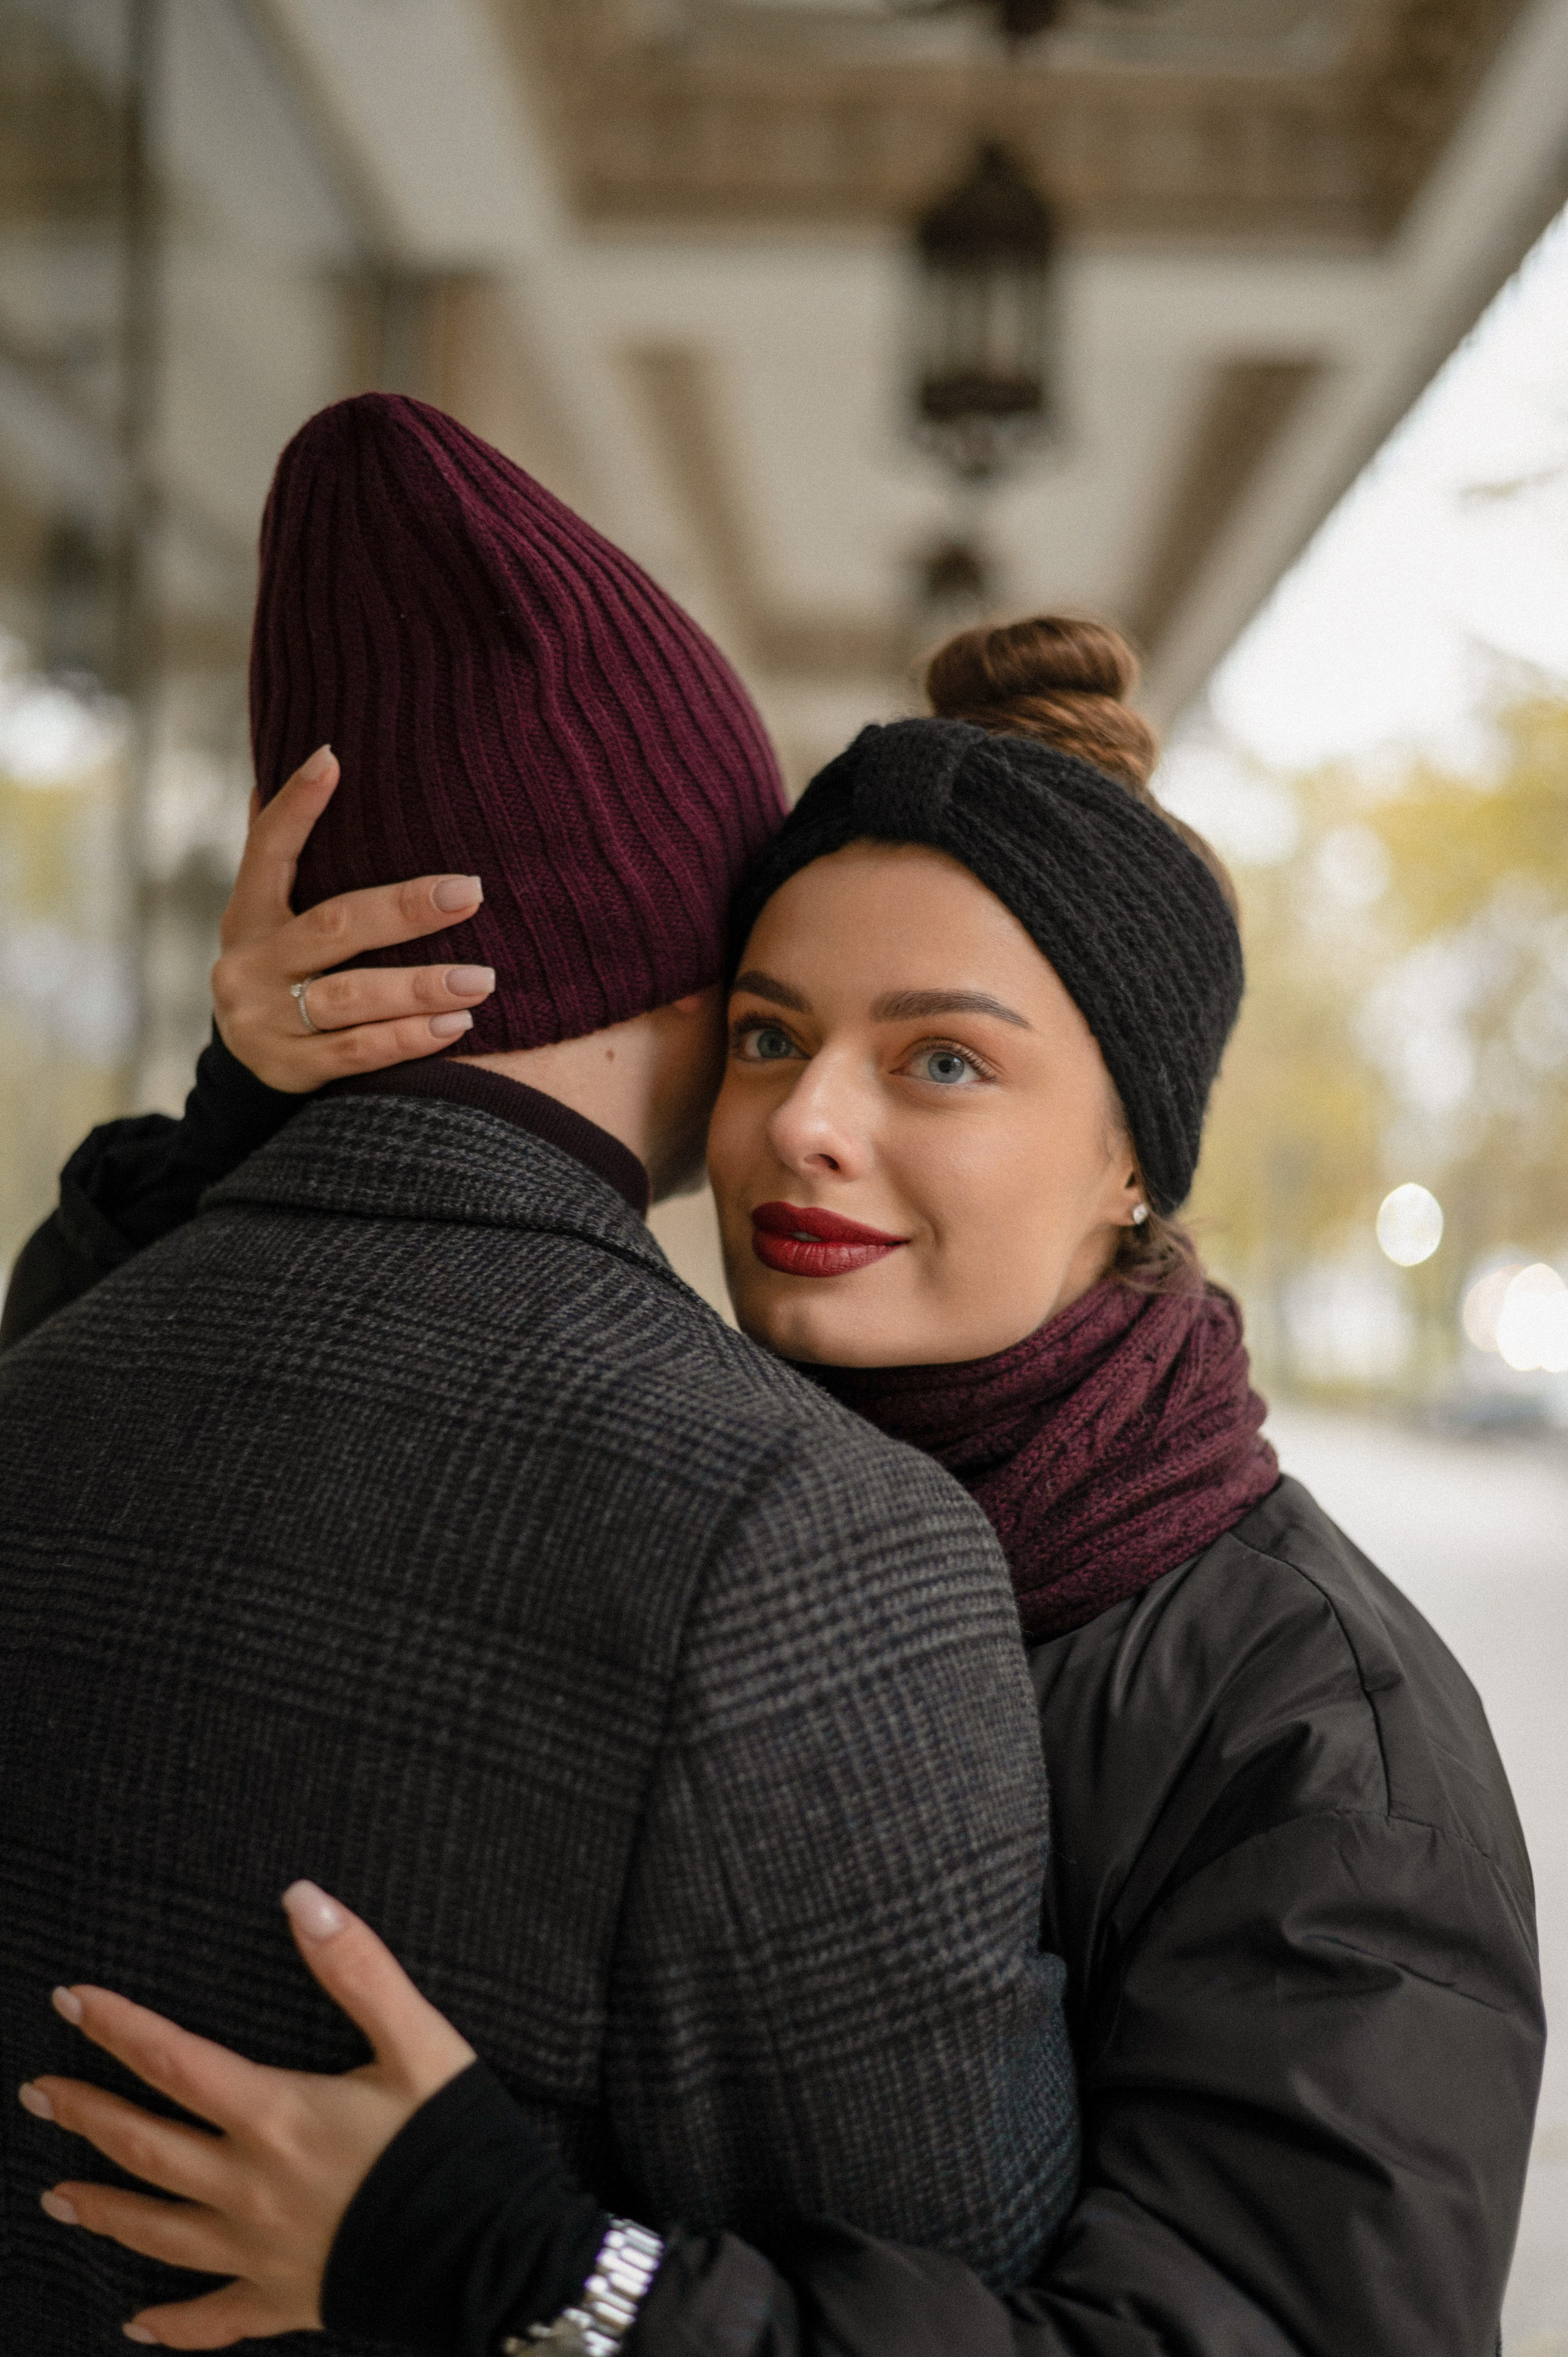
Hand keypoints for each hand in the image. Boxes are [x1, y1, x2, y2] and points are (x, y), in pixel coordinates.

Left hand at [18, 1883, 476, 2348]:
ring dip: (102, 2208)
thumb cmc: (456, 2144)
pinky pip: (213, 2320)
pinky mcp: (287, 2299)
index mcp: (276, 2116)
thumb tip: (301, 1897)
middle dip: (85, 2114)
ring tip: (56, 2194)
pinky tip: (136, 2326)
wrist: (493, 2256)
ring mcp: (261, 2251)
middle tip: (37, 2091)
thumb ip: (357, 1967)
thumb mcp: (418, 2040)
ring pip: (158, 2231)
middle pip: (145, 2146)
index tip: (70, 1999)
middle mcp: (250, 2187)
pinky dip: (170, 2327)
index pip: (172, 2060)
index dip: (116, 2026)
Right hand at [213, 745, 494, 1090]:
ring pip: (351, 997)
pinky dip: (411, 1037)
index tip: (334, 759)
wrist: (246, 1070)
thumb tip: (321, 757)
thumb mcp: (271, 918)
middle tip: (469, 892)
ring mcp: (264, 1019)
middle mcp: (249, 963)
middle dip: (404, 910)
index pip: (267, 848)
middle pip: (333, 928)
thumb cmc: (283, 971)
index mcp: (248, 914)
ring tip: (481, 978)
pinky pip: (360, 1051)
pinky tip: (459, 1024)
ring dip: (420, 986)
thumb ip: (288, 853)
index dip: (297, 805)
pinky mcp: (290, 1067)